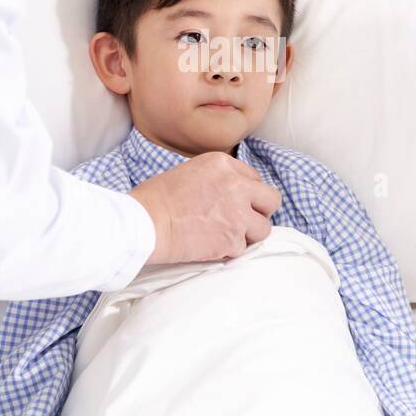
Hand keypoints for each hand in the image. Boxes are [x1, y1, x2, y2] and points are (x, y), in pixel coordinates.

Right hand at [128, 152, 280, 266]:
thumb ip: (216, 180)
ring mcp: (237, 213)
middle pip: (271, 199)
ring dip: (248, 234)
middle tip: (243, 221)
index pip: (254, 179)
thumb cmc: (154, 199)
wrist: (144, 223)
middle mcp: (236, 185)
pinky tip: (210, 247)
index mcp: (223, 164)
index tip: (236, 204)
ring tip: (226, 237)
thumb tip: (229, 194)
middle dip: (259, 212)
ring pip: (264, 228)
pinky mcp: (233, 239)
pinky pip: (243, 249)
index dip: (247, 194)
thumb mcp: (189, 172)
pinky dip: (229, 251)